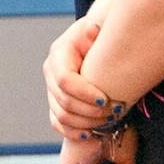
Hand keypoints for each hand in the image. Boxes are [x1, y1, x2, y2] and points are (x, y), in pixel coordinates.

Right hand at [43, 16, 116, 136]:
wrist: (95, 46)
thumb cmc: (101, 38)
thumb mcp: (98, 30)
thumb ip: (95, 31)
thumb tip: (94, 29)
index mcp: (59, 53)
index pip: (64, 79)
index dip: (83, 93)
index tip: (105, 99)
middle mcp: (51, 71)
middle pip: (63, 100)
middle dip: (89, 110)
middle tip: (113, 112)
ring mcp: (51, 88)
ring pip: (61, 115)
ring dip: (85, 122)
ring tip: (106, 122)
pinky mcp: (55, 102)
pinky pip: (58, 123)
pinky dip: (73, 132)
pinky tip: (91, 134)